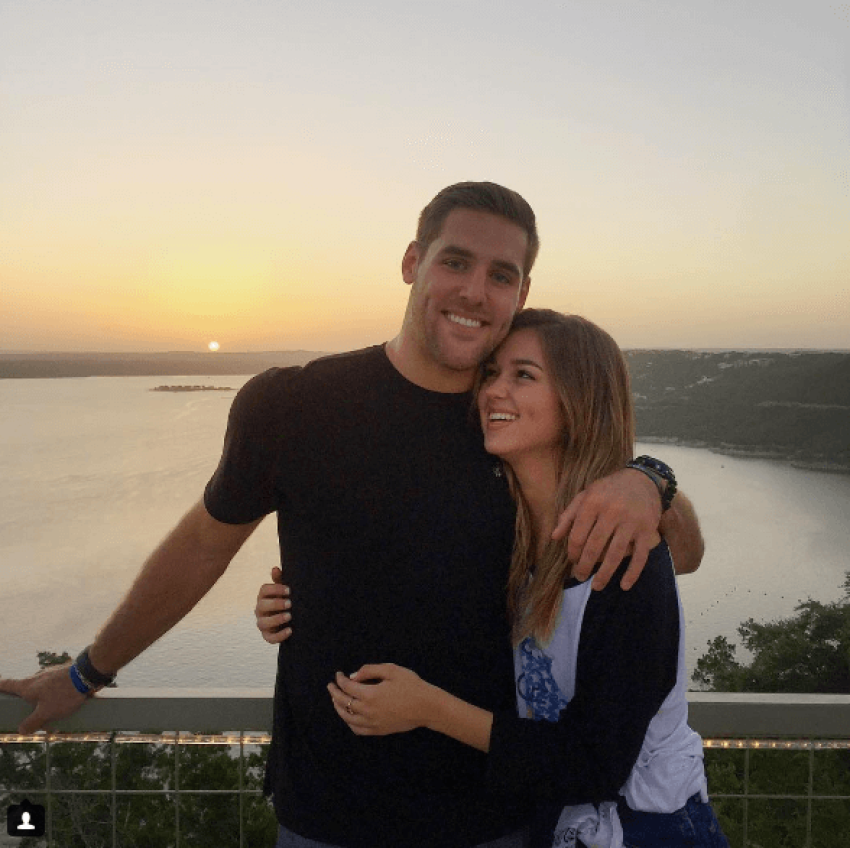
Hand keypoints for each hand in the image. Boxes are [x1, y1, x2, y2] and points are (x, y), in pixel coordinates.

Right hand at [0, 663, 89, 733]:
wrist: (88, 674)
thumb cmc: (64, 693)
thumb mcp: (46, 712)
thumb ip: (32, 722)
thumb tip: (21, 730)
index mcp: (27, 686)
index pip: (7, 684)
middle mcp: (37, 677)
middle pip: (25, 690)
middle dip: (27, 702)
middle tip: (32, 715)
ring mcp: (50, 674)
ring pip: (42, 690)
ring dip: (44, 702)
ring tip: (53, 716)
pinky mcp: (62, 674)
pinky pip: (55, 687)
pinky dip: (56, 697)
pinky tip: (66, 707)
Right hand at [254, 566, 291, 643]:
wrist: (290, 620)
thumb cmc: (285, 601)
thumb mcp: (284, 591)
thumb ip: (280, 580)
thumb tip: (275, 568)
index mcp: (264, 596)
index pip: (264, 590)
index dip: (275, 589)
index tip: (289, 590)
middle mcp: (260, 610)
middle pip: (262, 605)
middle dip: (275, 604)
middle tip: (290, 604)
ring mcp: (262, 623)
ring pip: (263, 623)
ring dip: (276, 619)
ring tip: (289, 616)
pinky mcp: (267, 636)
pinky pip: (270, 638)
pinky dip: (279, 635)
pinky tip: (290, 630)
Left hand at [327, 664, 432, 735]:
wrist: (427, 707)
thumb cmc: (411, 685)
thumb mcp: (392, 670)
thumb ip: (370, 670)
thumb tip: (353, 676)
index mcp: (370, 694)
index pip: (347, 687)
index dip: (340, 679)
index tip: (339, 674)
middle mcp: (368, 711)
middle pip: (343, 702)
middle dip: (334, 693)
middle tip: (331, 686)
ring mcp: (372, 723)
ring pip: (347, 718)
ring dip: (338, 708)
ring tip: (335, 700)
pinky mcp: (378, 731)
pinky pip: (357, 729)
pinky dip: (349, 722)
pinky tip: (348, 716)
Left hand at [553, 468, 660, 590]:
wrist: (643, 480)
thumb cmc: (609, 490)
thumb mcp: (586, 495)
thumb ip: (568, 515)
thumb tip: (554, 537)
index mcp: (593, 503)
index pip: (578, 534)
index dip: (572, 551)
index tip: (572, 560)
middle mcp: (612, 512)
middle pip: (595, 546)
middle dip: (585, 565)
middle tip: (579, 577)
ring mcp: (631, 522)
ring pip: (616, 554)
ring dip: (605, 573)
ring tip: (596, 586)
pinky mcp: (648, 531)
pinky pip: (640, 556)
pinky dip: (632, 573)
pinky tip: (624, 585)